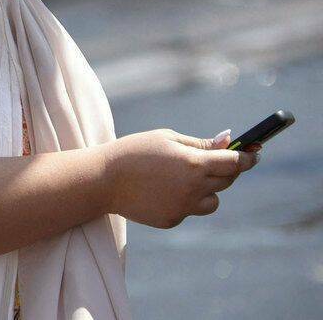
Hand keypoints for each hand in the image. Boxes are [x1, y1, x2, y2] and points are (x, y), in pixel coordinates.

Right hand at [105, 129, 256, 228]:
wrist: (102, 180)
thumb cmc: (134, 151)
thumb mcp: (166, 138)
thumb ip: (199, 144)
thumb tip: (228, 142)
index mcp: (195, 164)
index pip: (235, 163)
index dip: (248, 157)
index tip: (254, 153)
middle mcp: (194, 188)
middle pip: (227, 181)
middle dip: (226, 170)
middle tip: (214, 160)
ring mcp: (184, 207)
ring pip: (213, 201)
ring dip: (207, 190)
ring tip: (182, 179)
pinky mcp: (173, 220)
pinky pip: (190, 210)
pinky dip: (184, 200)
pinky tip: (162, 190)